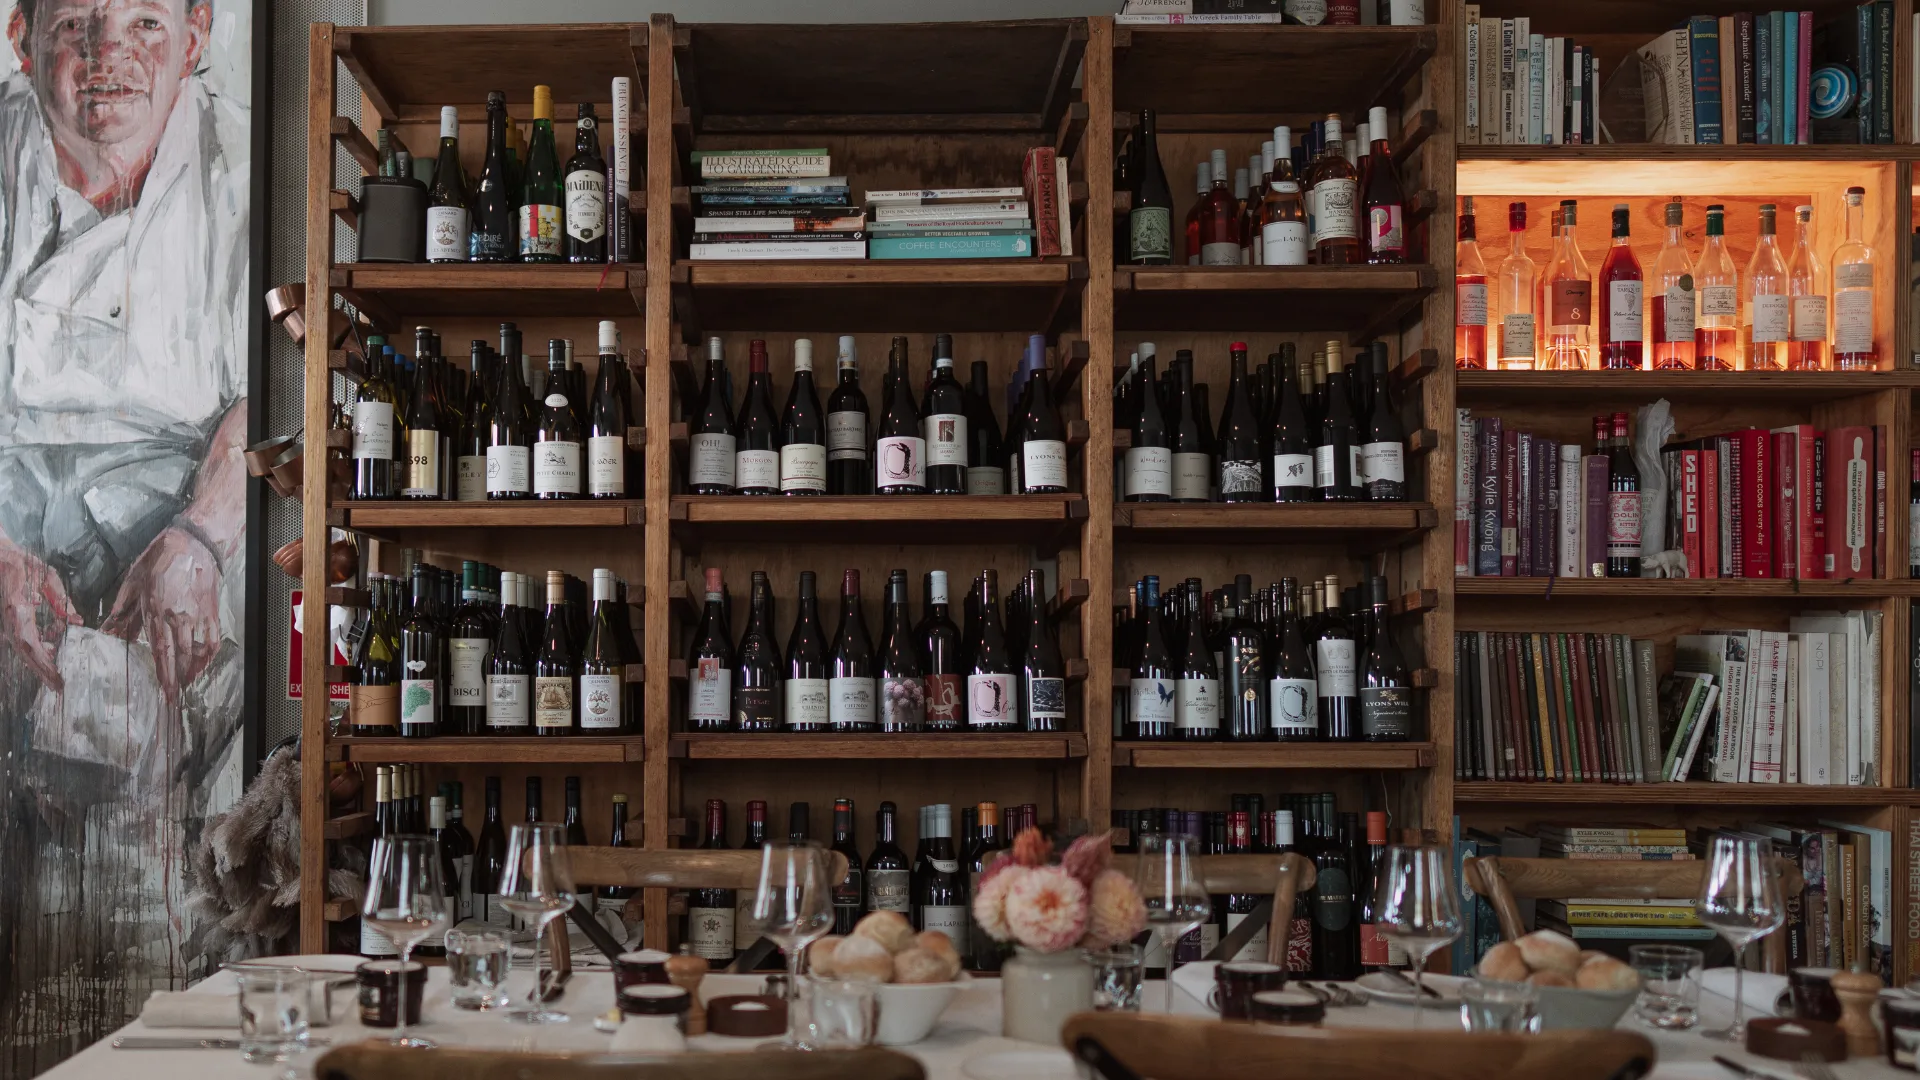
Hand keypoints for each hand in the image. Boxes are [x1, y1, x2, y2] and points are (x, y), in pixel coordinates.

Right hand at [0, 527, 79, 688]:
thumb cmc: (22, 564)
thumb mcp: (47, 576)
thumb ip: (61, 600)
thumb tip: (76, 621)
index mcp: (18, 609)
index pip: (30, 643)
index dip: (43, 663)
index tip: (57, 677)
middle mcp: (10, 619)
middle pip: (25, 652)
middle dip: (41, 671)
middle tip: (59, 687)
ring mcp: (7, 621)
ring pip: (21, 649)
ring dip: (38, 663)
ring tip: (56, 676)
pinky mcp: (9, 620)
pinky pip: (21, 640)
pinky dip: (34, 650)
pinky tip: (49, 651)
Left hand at [104, 526, 222, 703]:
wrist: (193, 542)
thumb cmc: (159, 559)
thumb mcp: (132, 583)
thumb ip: (121, 612)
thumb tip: (107, 632)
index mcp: (156, 609)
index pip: (160, 650)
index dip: (164, 674)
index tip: (165, 692)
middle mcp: (179, 615)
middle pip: (181, 657)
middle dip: (177, 680)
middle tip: (173, 697)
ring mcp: (199, 614)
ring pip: (198, 651)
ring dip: (192, 671)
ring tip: (185, 683)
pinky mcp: (212, 610)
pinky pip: (213, 639)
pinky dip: (208, 655)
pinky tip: (201, 663)